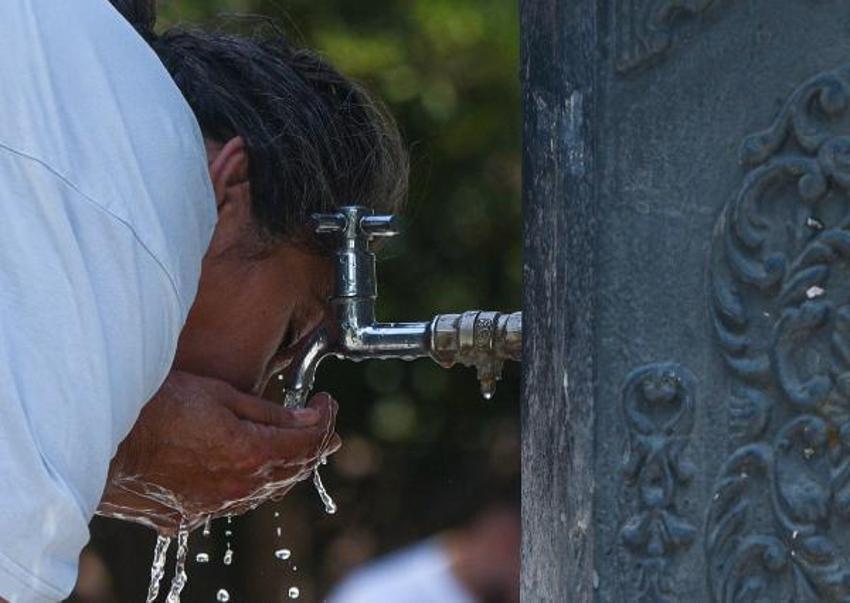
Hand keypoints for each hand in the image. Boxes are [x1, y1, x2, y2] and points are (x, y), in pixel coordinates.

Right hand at [97, 370, 339, 534]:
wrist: (99, 440)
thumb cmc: (158, 406)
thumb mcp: (221, 396)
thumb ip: (270, 413)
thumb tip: (312, 418)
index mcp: (251, 455)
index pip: (309, 442)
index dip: (326, 420)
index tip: (327, 401)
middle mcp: (238, 488)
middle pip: (293, 469)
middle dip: (314, 443)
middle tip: (322, 423)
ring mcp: (213, 506)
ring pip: (266, 489)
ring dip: (286, 465)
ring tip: (296, 443)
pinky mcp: (189, 515)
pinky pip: (233, 500)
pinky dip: (252, 482)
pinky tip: (251, 467)